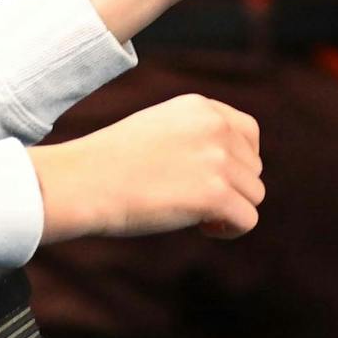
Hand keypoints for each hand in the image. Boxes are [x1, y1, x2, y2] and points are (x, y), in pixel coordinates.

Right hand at [28, 93, 264, 240]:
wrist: (84, 182)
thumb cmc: (110, 164)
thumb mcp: (159, 129)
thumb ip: (196, 137)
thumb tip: (229, 169)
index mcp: (201, 107)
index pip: (248, 133)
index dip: (238, 162)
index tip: (214, 180)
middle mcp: (216, 127)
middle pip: (252, 168)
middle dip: (232, 188)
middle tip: (197, 203)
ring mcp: (218, 159)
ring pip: (253, 194)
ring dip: (230, 210)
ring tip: (198, 217)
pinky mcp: (215, 193)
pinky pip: (247, 219)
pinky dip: (230, 230)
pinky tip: (203, 228)